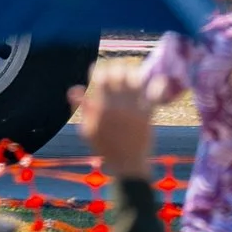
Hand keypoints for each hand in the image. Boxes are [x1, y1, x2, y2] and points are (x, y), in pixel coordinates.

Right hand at [71, 62, 156, 179]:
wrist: (125, 163)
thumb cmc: (104, 147)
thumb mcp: (87, 130)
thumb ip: (82, 108)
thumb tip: (73, 89)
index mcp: (102, 109)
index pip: (102, 80)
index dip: (99, 71)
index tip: (97, 70)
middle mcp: (118, 106)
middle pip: (119, 75)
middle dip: (116, 69)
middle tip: (115, 71)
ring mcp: (134, 109)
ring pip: (136, 80)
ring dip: (133, 73)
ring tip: (130, 74)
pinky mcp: (148, 114)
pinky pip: (155, 94)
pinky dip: (157, 84)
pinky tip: (156, 79)